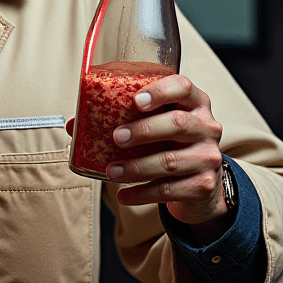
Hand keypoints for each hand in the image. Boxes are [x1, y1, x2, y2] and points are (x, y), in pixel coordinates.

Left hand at [68, 74, 227, 241]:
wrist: (198, 183)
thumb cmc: (167, 144)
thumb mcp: (152, 126)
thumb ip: (119, 119)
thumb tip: (75, 124)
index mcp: (193, 103)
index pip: (183, 87)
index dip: (160, 91)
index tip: (136, 100)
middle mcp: (207, 126)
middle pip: (178, 124)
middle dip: (143, 130)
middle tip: (116, 137)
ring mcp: (208, 157)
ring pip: (170, 161)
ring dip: (136, 167)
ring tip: (111, 171)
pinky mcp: (203, 185)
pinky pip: (169, 189)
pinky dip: (142, 193)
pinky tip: (123, 195)